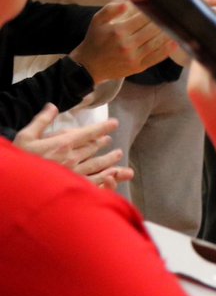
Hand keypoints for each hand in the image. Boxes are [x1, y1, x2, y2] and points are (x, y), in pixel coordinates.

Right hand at [13, 106, 132, 190]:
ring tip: (118, 155)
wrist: (17, 187)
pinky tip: (112, 176)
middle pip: (93, 149)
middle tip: (108, 141)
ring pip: (98, 165)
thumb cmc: (20, 161)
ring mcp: (76, 174)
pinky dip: (106, 179)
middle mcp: (73, 158)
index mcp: (64, 144)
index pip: (89, 133)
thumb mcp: (26, 136)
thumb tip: (52, 106)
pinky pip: (95, 183)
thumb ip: (41, 121)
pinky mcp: (75, 188)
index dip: (103, 127)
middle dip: (102, 143)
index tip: (114, 123)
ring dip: (109, 160)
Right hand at [69, 1, 173, 83]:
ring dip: (168, 34)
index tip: (161, 5)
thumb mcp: (97, 21)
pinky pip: (156, 58)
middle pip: (152, 29)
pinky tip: (175, 42)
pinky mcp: (138, 67)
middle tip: (172, 13)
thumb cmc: (95, 40)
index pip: (143, 18)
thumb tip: (127, 2)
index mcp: (118, 31)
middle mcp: (127, 45)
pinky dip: (167, 50)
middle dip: (163, 20)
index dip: (153, 11)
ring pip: (156, 43)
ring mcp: (134, 57)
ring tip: (177, 25)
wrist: (88, 66)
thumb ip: (110, 10)